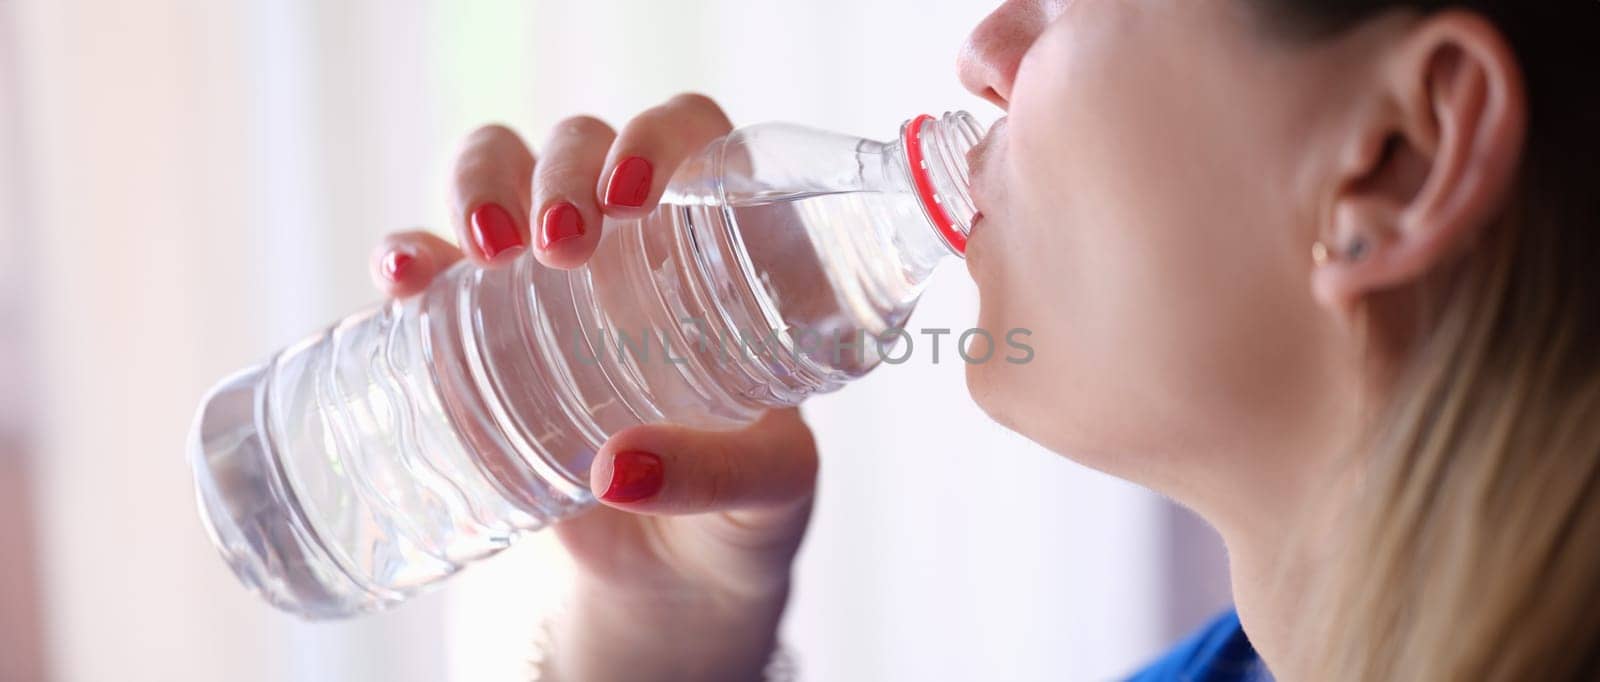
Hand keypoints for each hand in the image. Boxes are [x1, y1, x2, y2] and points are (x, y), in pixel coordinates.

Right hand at [368, 94, 818, 680]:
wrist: (664, 582)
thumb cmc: (743, 513)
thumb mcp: (767, 492)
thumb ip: (722, 476)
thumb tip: (620, 469)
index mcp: (717, 254)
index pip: (691, 137)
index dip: (659, 134)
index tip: (635, 194)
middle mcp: (628, 246)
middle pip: (583, 146)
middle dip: (561, 169)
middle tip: (562, 242)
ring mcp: (545, 281)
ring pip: (500, 172)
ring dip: (479, 183)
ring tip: (484, 251)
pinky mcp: (478, 331)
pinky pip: (432, 265)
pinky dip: (408, 255)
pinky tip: (403, 277)